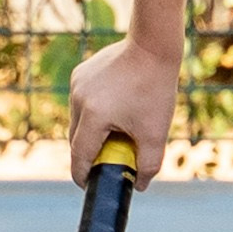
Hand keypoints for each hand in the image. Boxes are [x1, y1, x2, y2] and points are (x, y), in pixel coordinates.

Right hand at [69, 36, 181, 188]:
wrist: (153, 46)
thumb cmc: (155, 89)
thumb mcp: (156, 132)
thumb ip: (149, 164)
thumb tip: (140, 185)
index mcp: (94, 115)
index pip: (80, 155)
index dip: (82, 175)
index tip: (88, 185)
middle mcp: (79, 99)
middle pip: (76, 138)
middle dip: (88, 154)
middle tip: (106, 162)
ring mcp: (77, 83)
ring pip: (78, 119)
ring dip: (91, 131)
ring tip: (115, 132)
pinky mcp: (81, 72)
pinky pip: (82, 101)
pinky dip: (93, 111)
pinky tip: (114, 107)